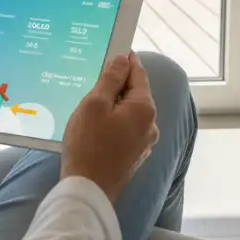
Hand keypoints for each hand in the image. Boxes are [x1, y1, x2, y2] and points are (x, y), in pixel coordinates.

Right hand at [61, 52, 158, 202]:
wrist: (88, 189)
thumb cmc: (88, 143)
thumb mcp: (94, 104)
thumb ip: (110, 79)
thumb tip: (122, 59)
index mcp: (144, 108)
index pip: (138, 73)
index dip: (125, 59)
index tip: (110, 49)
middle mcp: (150, 124)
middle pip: (136, 92)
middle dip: (117, 82)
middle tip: (93, 75)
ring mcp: (144, 142)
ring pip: (130, 111)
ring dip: (114, 102)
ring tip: (91, 99)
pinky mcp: (135, 155)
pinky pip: (126, 127)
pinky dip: (114, 119)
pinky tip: (96, 123)